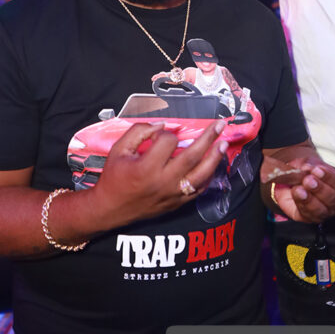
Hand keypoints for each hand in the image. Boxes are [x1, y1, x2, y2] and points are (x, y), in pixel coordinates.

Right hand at [90, 120, 228, 227]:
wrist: (111, 209)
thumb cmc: (114, 178)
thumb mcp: (118, 150)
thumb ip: (138, 132)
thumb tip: (162, 125)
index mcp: (146, 167)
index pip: (168, 142)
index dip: (165, 134)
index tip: (158, 135)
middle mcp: (163, 182)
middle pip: (193, 156)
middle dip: (208, 138)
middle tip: (219, 125)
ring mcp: (173, 194)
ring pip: (201, 174)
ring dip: (215, 157)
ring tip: (223, 143)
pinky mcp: (178, 203)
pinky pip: (199, 189)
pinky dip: (208, 176)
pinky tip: (213, 164)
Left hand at [271, 159, 334, 223]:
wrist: (295, 181)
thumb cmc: (309, 172)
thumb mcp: (310, 163)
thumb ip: (309, 164)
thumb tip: (307, 168)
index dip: (329, 177)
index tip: (317, 170)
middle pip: (333, 199)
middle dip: (319, 189)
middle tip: (308, 180)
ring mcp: (326, 213)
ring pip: (321, 210)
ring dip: (309, 199)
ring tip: (299, 189)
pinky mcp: (310, 218)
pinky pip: (307, 214)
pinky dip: (300, 204)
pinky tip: (296, 193)